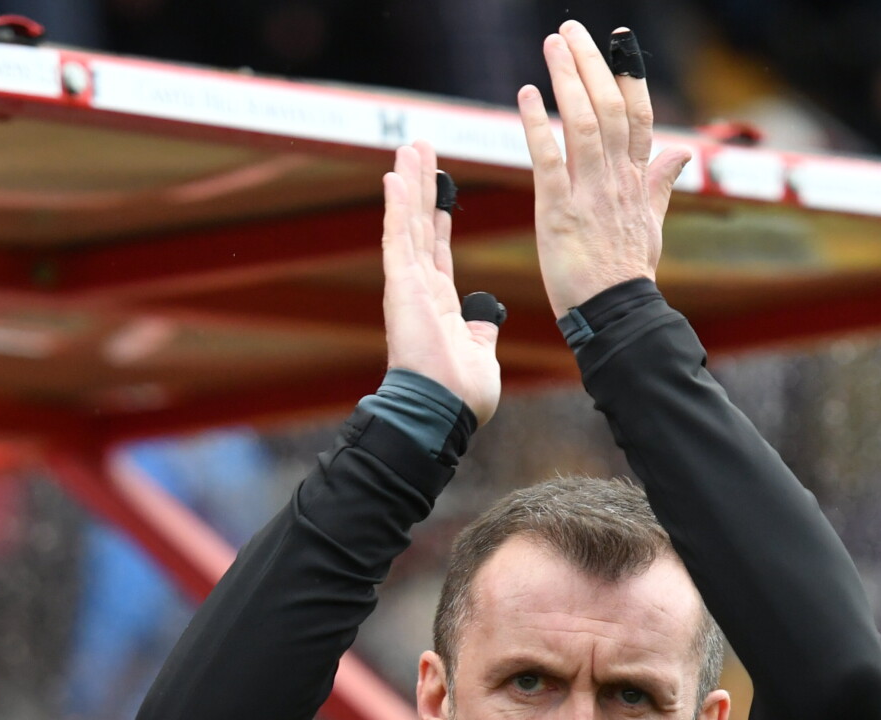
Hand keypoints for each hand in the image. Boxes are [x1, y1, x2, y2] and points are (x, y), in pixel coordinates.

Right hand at [382, 141, 501, 425]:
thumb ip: (480, 330)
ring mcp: (409, 285)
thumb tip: (485, 318)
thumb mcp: (481, 353)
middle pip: (421, 225)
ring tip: (408, 149)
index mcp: (441, 303)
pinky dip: (397, 207)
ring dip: (408, 184)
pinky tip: (395, 176)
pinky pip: (398, 238)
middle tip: (419, 149)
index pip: (439, 249)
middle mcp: (421, 288)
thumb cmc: (461, 394)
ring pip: (408, 223)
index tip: (443, 189)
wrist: (445, 411)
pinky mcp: (401, 286)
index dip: (441, 217)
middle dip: (422, 187)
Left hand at [516, 22, 690, 317]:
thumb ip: (661, 184)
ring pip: (585, 124)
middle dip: (591, 65)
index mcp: (637, 181)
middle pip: (611, 108)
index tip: (619, 42)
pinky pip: (550, 161)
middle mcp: (616, 180)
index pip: (640, 116)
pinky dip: (537, 126)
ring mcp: (589, 194)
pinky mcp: (560, 213)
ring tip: (552, 45)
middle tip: (571, 30)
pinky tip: (527, 95)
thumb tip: (683, 154)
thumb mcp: (651, 225)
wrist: (615, 315)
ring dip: (568, 81)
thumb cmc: (627, 274)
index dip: (630, 76)